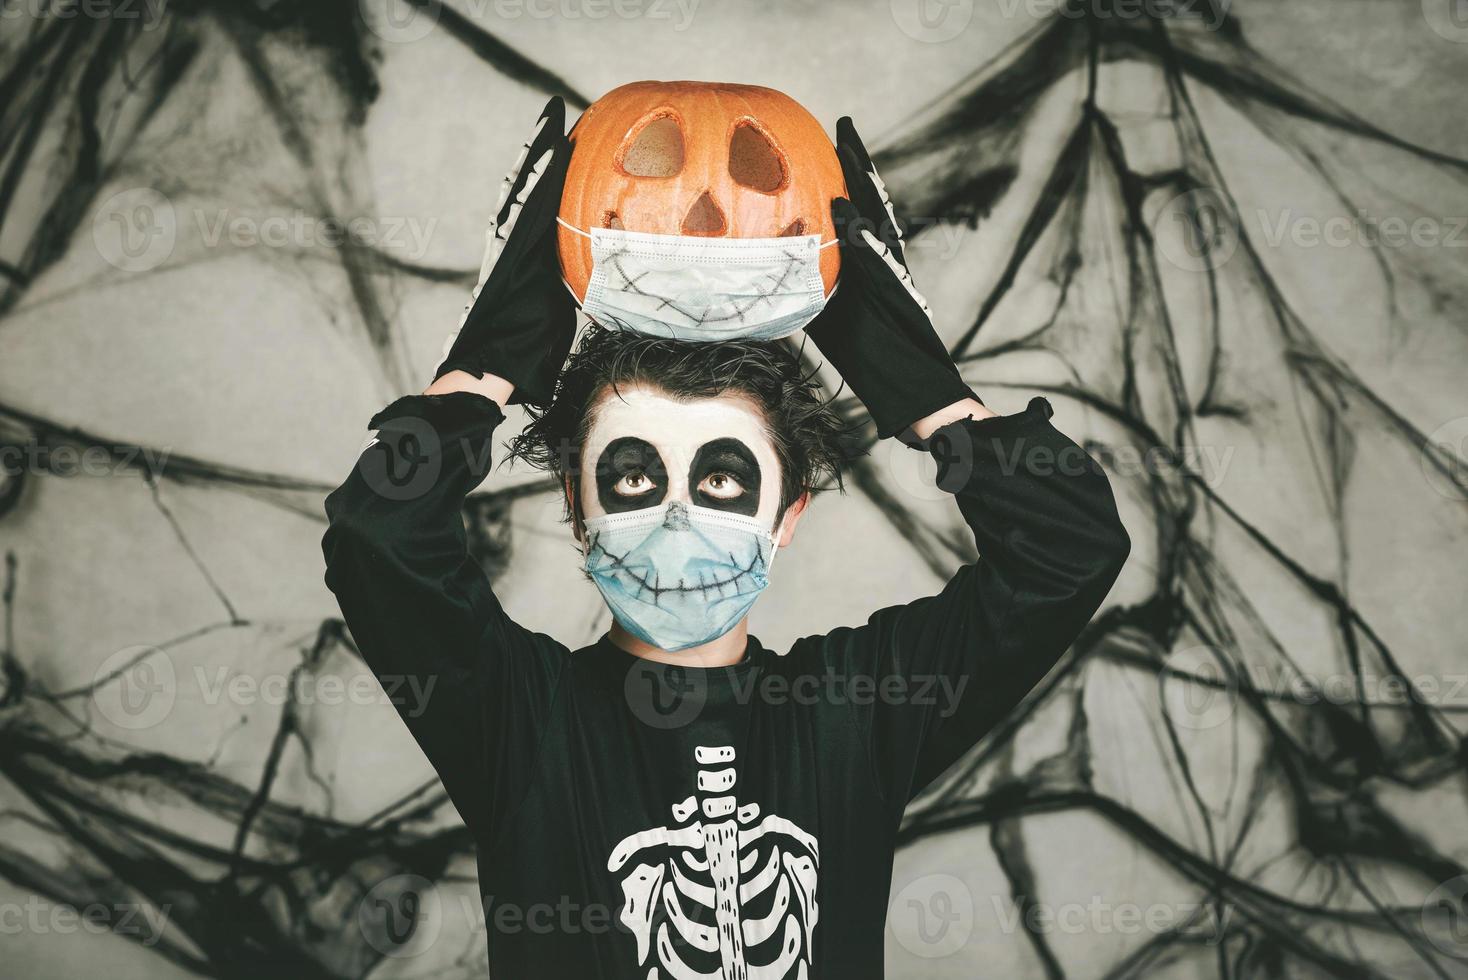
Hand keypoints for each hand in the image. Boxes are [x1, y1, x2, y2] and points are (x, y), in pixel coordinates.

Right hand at [435, 97, 575, 406]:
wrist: (488, 368)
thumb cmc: (521, 356)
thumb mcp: (553, 317)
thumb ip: (565, 294)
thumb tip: (589, 288)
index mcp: (524, 261)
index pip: (539, 210)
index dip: (547, 178)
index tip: (560, 146)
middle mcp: (514, 248)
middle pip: (527, 191)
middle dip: (538, 154)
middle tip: (550, 116)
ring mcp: (510, 249)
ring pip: (526, 195)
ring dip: (538, 159)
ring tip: (550, 124)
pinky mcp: (512, 255)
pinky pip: (530, 214)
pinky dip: (538, 185)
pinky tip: (550, 159)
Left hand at [804, 117, 983, 441]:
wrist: (922, 397)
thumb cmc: (877, 366)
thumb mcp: (834, 324)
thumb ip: (813, 297)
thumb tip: (775, 286)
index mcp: (873, 268)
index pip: (859, 215)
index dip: (846, 178)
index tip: (831, 144)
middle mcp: (886, 265)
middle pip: (872, 204)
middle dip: (857, 163)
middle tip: (844, 124)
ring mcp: (892, 278)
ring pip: (877, 221)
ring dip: (862, 182)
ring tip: (847, 144)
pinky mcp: (894, 297)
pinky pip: (874, 261)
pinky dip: (860, 235)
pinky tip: (844, 209)